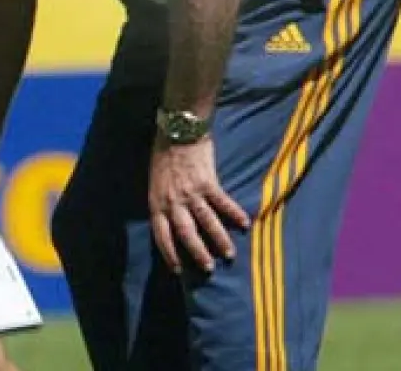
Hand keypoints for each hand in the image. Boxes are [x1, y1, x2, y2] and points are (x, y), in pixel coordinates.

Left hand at [148, 136, 250, 272]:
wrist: (177, 131)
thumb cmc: (163, 156)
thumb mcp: (155, 182)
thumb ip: (163, 202)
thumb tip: (171, 221)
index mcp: (157, 202)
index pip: (161, 234)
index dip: (169, 253)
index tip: (178, 269)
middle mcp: (173, 201)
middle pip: (186, 233)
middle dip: (197, 252)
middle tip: (208, 268)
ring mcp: (191, 192)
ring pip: (207, 221)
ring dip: (218, 239)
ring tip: (228, 254)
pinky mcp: (208, 182)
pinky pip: (222, 202)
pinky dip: (234, 213)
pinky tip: (244, 223)